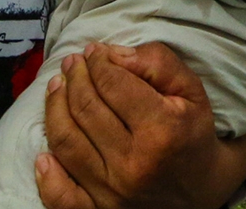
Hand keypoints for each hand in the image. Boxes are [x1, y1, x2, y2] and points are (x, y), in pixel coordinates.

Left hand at [34, 43, 245, 208]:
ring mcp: (113, 192)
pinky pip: (61, 196)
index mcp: (162, 130)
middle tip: (73, 63)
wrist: (201, 191)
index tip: (94, 51)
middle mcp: (134, 164)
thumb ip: (157, 63)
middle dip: (75, 77)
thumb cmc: (192, 133)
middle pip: (86, 108)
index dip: (98, 61)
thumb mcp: (191, 90)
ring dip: (55, 107)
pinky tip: (44, 153)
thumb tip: (113, 54)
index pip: (113, 84)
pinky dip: (47, 176)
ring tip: (58, 86)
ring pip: (67, 142)